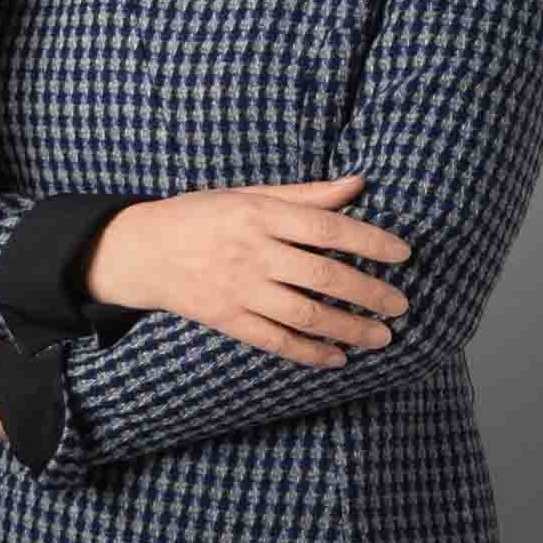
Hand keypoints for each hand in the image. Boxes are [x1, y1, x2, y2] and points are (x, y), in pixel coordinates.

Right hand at [79, 176, 410, 367]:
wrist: (140, 251)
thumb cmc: (199, 217)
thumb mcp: (245, 195)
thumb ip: (303, 195)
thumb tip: (357, 185)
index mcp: (258, 215)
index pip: (327, 228)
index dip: (370, 241)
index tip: (403, 254)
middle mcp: (251, 252)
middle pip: (324, 276)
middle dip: (370, 293)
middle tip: (401, 305)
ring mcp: (238, 288)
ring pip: (306, 314)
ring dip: (350, 328)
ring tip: (382, 336)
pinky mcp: (226, 318)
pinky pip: (276, 340)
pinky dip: (310, 352)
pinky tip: (337, 357)